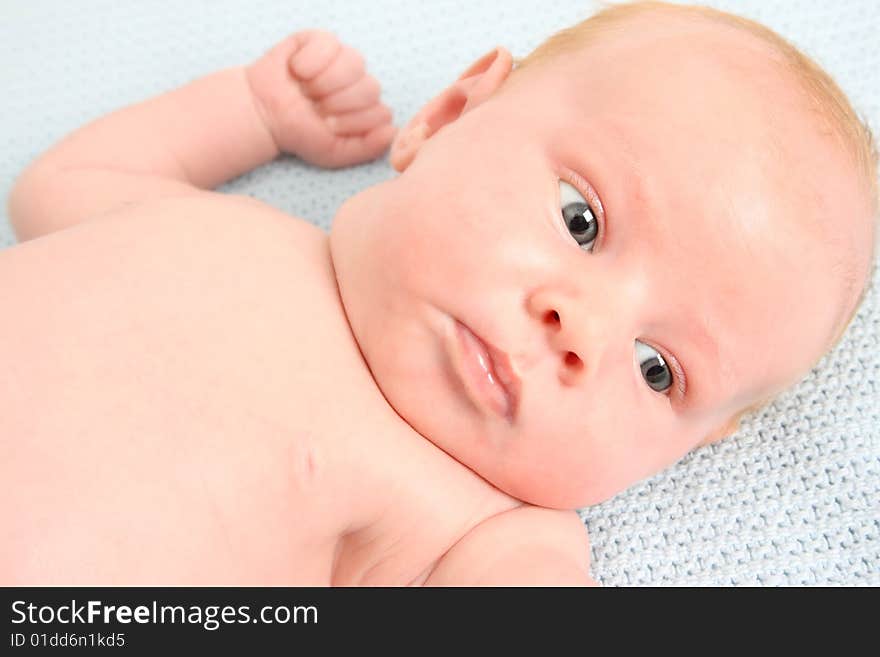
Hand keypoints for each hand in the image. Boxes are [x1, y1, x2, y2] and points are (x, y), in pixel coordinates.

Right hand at [246, 30, 395, 168]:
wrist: (264, 114)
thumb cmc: (300, 133)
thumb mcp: (334, 153)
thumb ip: (367, 148)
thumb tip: (392, 132)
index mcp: (368, 109)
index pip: (382, 113)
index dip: (353, 123)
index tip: (328, 127)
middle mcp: (361, 83)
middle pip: (371, 88)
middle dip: (338, 103)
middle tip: (315, 108)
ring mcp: (344, 59)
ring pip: (354, 64)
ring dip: (324, 83)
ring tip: (306, 90)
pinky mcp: (323, 41)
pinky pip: (329, 45)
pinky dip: (310, 62)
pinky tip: (297, 71)